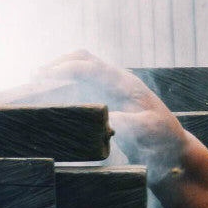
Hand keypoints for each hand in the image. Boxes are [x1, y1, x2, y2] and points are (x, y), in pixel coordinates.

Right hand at [35, 50, 186, 170]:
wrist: (173, 148)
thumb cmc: (162, 139)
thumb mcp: (147, 132)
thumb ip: (127, 123)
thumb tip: (103, 120)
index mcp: (126, 83)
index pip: (91, 67)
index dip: (65, 69)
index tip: (42, 77)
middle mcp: (118, 80)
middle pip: (84, 59)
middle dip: (59, 64)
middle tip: (35, 77)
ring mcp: (113, 87)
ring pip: (83, 68)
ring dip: (61, 71)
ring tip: (37, 83)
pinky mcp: (110, 98)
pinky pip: (84, 83)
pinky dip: (66, 83)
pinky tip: (53, 96)